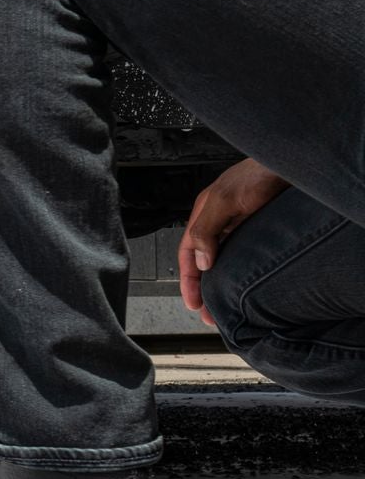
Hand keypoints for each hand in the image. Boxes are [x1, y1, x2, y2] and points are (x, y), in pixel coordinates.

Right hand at [177, 159, 289, 324]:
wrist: (291, 164)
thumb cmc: (258, 174)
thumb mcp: (225, 201)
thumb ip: (206, 230)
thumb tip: (200, 261)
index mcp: (204, 215)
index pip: (187, 253)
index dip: (188, 279)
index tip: (193, 302)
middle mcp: (219, 222)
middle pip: (204, 261)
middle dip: (204, 288)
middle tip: (209, 313)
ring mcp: (239, 225)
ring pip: (223, 260)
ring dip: (222, 283)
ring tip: (226, 307)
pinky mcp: (258, 228)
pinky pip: (243, 256)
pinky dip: (240, 273)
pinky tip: (245, 286)